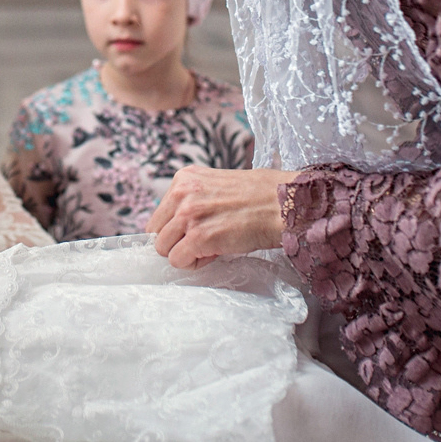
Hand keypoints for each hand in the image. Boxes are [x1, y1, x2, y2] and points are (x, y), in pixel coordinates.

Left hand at [146, 166, 289, 268]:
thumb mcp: (216, 186)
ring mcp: (188, 215)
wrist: (283, 203)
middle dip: (176, 242)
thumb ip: (193, 200)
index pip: (159, 214)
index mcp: (183, 178)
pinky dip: (194, 263)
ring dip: (185, 253)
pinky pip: (178, 261)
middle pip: (156, 232)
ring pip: (163, 249)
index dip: (176, 229)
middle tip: (203, 241)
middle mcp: (181, 193)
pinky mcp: (199, 236)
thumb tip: (175, 228)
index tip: (196, 230)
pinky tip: (214, 253)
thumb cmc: (257, 197)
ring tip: (210, 246)